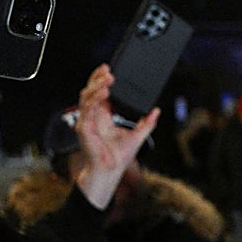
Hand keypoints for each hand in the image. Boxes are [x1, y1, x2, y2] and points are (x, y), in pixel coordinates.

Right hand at [72, 64, 159, 208]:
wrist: (111, 171)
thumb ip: (147, 123)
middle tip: (108, 69)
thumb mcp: (138, 135)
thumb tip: (157, 111)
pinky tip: (103, 92)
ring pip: (86, 96)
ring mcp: (87, 121)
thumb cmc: (120, 157)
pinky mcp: (84, 128)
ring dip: (96, 85)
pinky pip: (87, 109)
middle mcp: (93, 116)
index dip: (102, 80)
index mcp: (103, 116)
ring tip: (108, 78)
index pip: (100, 93)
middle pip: (91, 91)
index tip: (110, 69)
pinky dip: (94, 99)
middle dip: (97, 78)